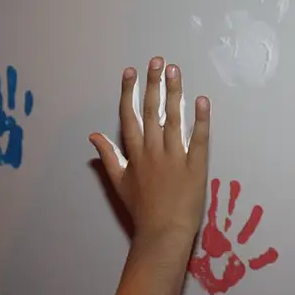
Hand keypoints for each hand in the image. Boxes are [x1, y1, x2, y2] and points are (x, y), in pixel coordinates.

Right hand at [91, 57, 209, 244]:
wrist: (163, 233)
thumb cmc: (142, 210)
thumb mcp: (119, 182)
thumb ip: (107, 156)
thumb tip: (93, 136)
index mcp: (135, 154)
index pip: (130, 116)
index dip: (129, 91)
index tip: (130, 72)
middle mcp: (153, 151)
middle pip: (152, 110)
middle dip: (153, 83)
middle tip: (157, 61)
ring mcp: (175, 157)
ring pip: (174, 118)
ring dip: (174, 92)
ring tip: (175, 70)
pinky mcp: (195, 166)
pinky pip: (199, 138)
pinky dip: (201, 119)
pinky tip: (201, 100)